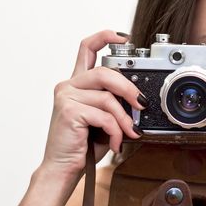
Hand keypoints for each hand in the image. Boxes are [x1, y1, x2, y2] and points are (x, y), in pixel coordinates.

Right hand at [40, 30, 145, 178]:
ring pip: (107, 97)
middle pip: (105, 72)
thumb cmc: (83, 144)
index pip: (87, 48)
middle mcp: (69, 85)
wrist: (63, 169)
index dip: (105, 37)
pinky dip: (116, 131)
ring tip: (129, 132)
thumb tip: (139, 97)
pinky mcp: (69, 111)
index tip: (123, 37)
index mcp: (77, 83)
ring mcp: (66, 97)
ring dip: (124, 118)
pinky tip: (116, 142)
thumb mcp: (103, 118)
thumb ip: (114, 102)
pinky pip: (104, 115)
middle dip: (129, 89)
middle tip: (142, 104)